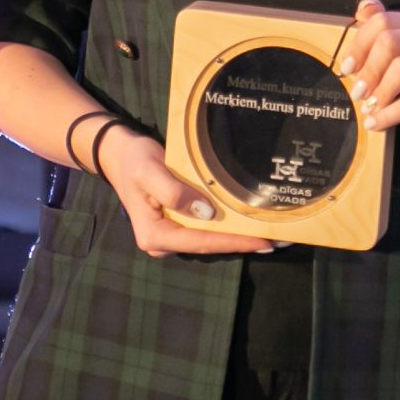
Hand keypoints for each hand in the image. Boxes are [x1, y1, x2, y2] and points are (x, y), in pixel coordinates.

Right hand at [97, 127, 275, 257]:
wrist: (119, 154)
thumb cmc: (134, 161)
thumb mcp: (150, 171)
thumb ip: (175, 193)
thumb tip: (206, 212)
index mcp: (155, 236)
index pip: (202, 240)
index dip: (234, 241)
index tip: (263, 241)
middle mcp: (164, 243)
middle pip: (210, 245)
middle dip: (243, 242)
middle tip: (279, 240)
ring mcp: (172, 235)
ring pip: (211, 239)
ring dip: (240, 236)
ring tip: (273, 234)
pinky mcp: (179, 225)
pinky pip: (207, 229)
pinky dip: (230, 226)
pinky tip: (251, 224)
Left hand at [340, 0, 399, 133]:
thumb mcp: (398, 54)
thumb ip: (381, 30)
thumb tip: (363, 7)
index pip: (382, 21)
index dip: (359, 44)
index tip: (347, 68)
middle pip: (389, 41)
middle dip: (368, 69)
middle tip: (357, 92)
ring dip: (378, 92)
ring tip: (368, 108)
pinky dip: (388, 115)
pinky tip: (375, 123)